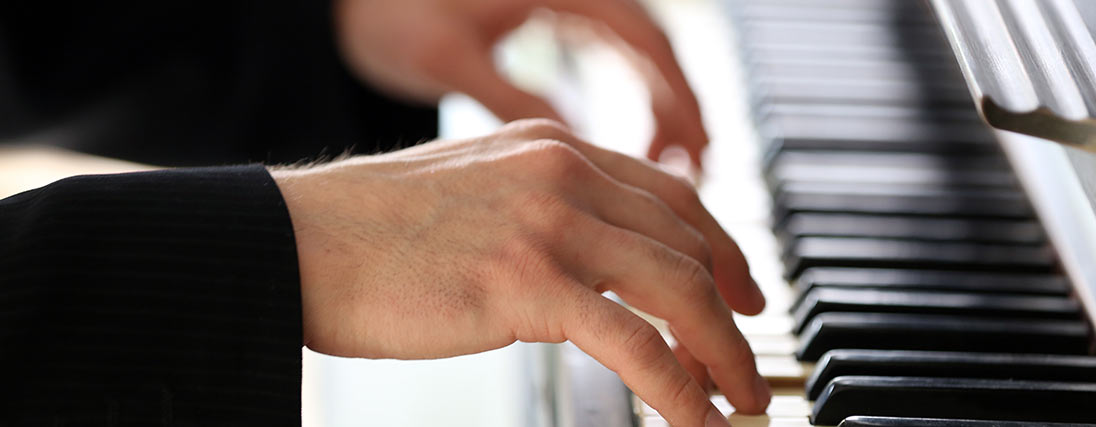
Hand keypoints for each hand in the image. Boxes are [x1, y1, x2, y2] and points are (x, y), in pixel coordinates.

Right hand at [273, 120, 765, 425]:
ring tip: (739, 400)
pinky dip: (679, 387)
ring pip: (678, 288)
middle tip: (747, 362)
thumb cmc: (365, 231)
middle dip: (732, 310)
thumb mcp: (472, 194)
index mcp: (552, 148)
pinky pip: (636, 341)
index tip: (739, 291)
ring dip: (722, 353)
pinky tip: (693, 417)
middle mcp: (564, 173)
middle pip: (687, 242)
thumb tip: (585, 265)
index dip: (718, 247)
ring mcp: (550, 223)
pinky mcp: (529, 282)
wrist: (294, 240)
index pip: (669, 195)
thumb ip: (538, 212)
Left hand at [334, 0, 709, 167]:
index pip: (643, 39)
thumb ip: (513, 96)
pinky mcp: (546, 21)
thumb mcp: (447, 58)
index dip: (676, 98)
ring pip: (635, 57)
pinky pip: (608, 62)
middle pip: (653, 50)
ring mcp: (560, 2)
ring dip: (659, 107)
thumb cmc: (384, 12)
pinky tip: (625, 145)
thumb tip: (579, 144)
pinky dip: (625, 98)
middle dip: (681, 110)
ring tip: (673, 168)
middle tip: (695, 174)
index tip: (693, 151)